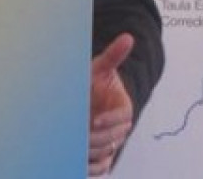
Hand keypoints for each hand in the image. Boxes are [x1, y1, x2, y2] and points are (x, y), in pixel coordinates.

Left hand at [89, 33, 134, 176]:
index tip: (93, 120)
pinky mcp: (103, 152)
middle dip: (95, 137)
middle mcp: (120, 127)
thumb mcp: (101, 66)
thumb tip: (127, 37)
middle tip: (79, 134)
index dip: (108, 120)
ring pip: (106, 151)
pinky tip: (80, 165)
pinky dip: (93, 168)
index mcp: (124, 108)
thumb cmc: (96, 81)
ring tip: (75, 148)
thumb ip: (114, 55)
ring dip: (92, 152)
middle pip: (112, 137)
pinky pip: (102, 165)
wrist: (92, 95)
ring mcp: (112, 140)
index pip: (121, 117)